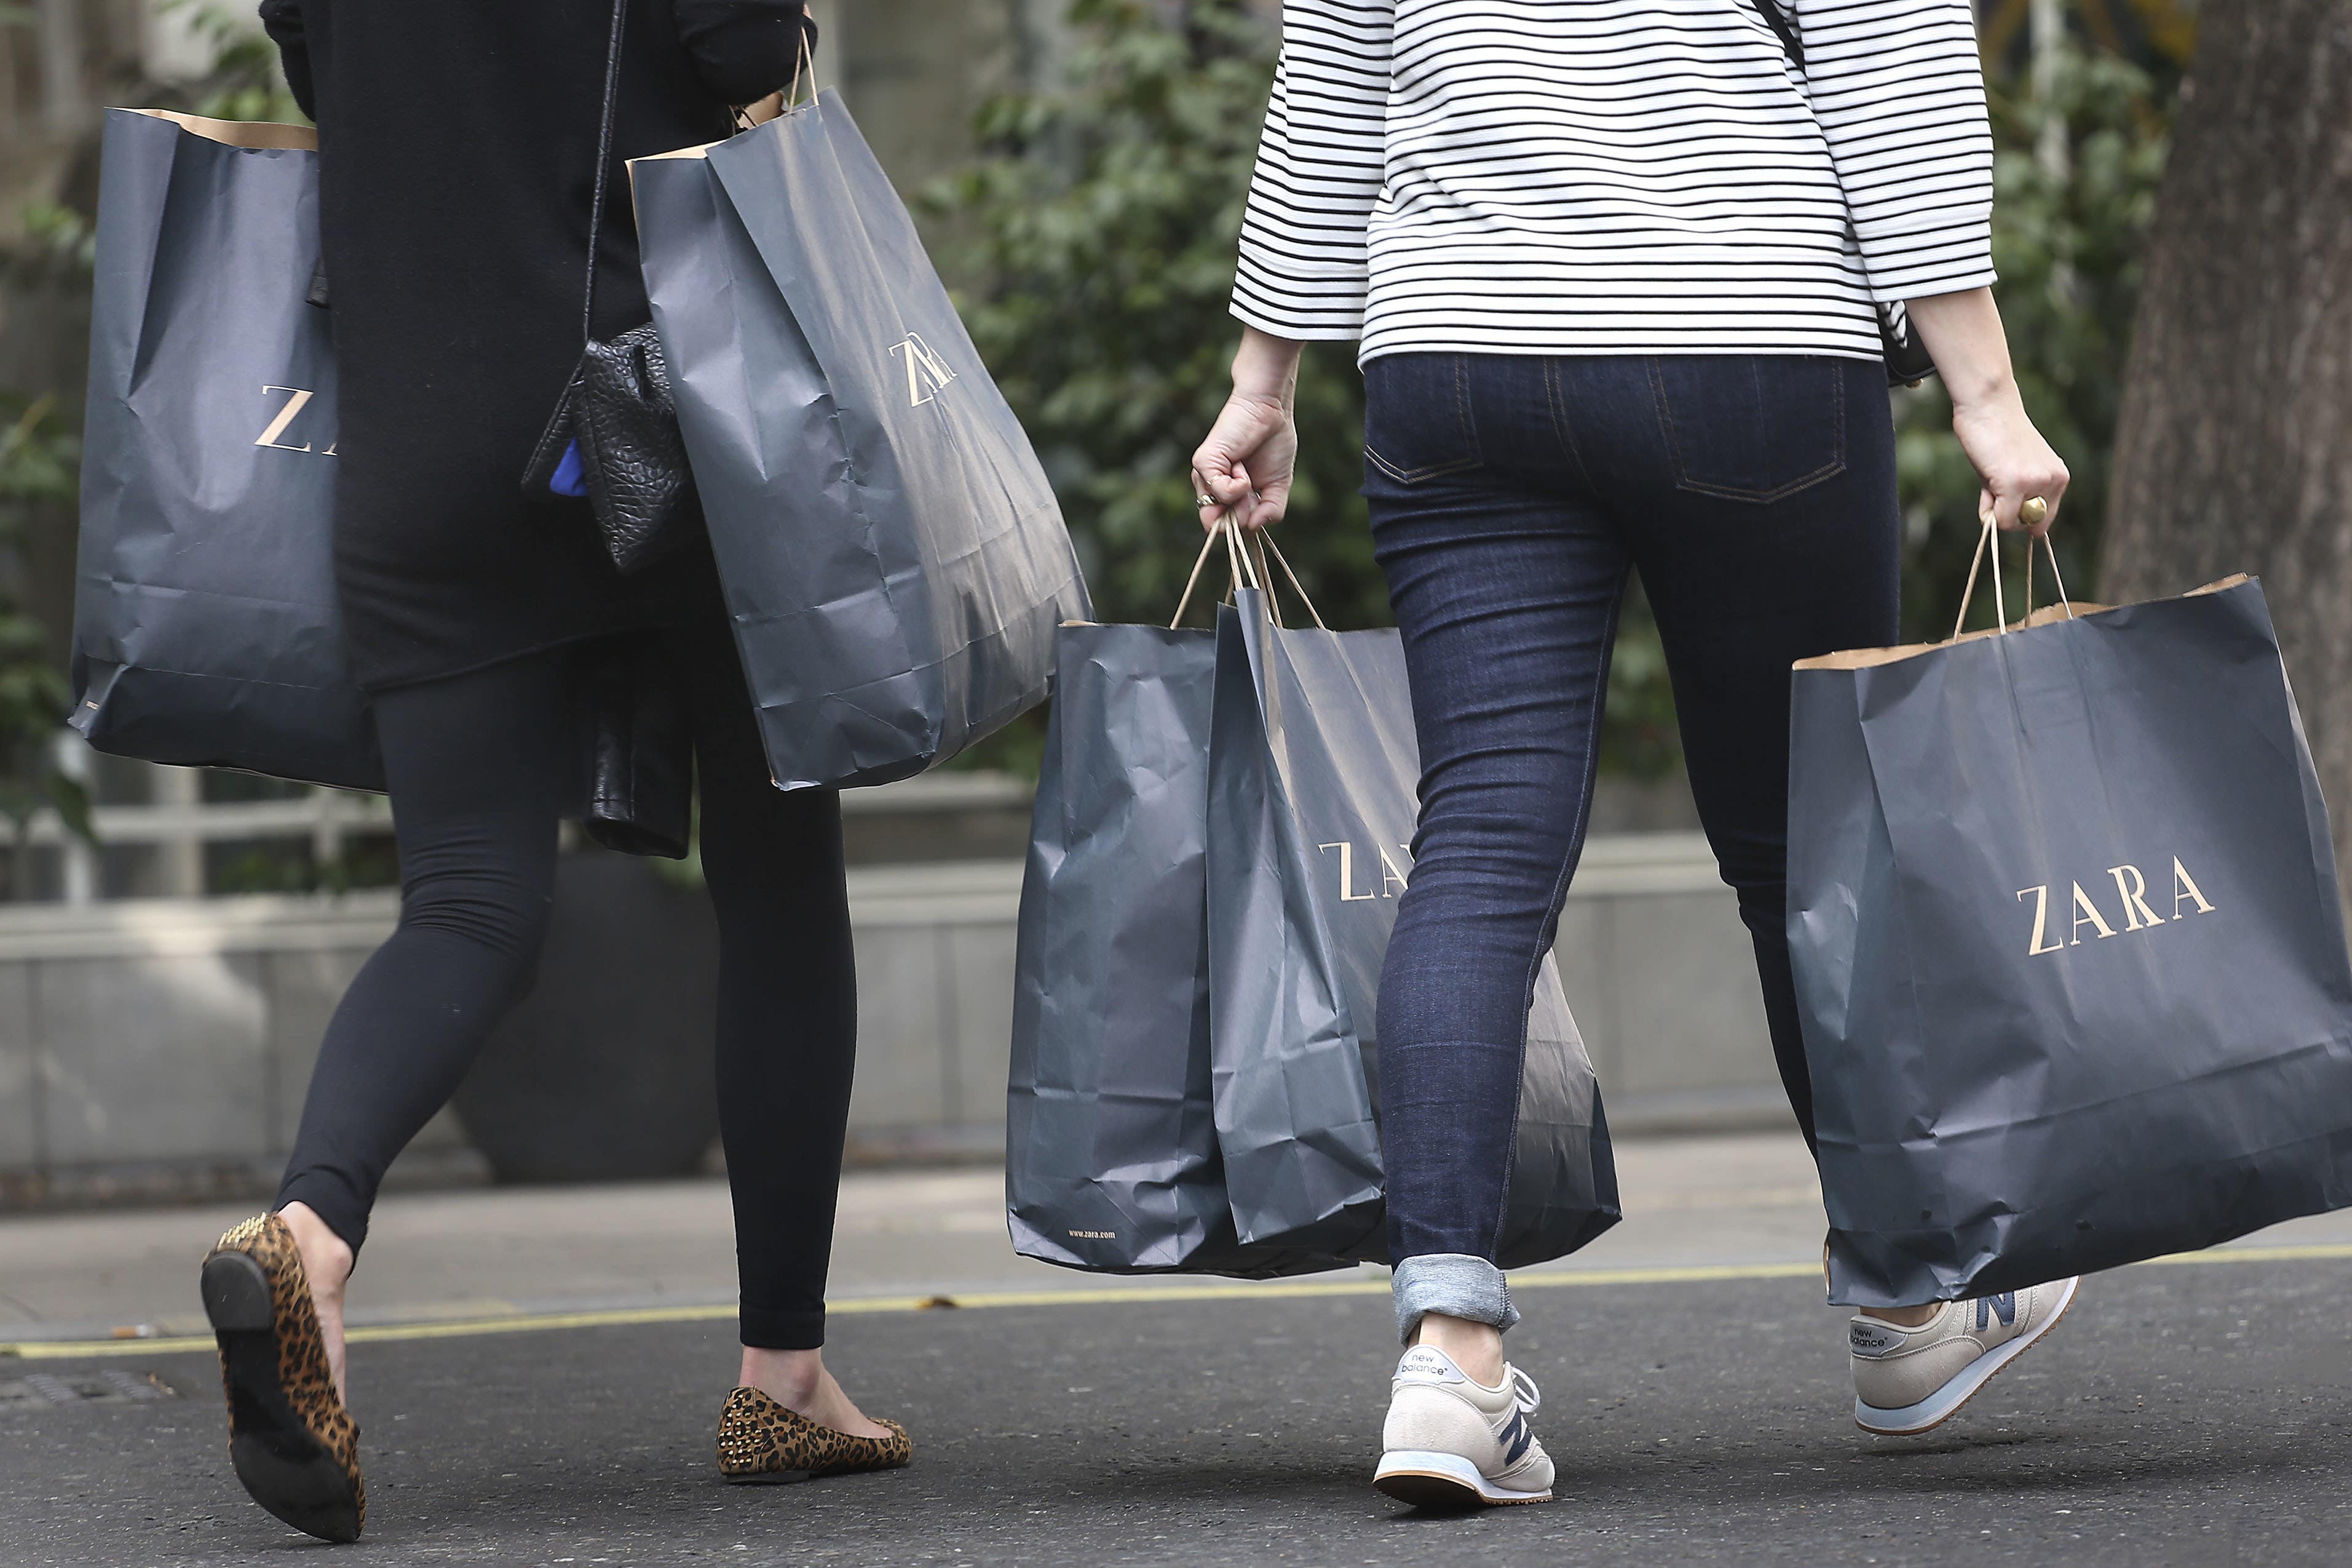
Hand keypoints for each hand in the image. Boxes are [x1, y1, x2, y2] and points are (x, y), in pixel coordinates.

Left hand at [1192, 328, 1305, 531]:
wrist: (1272, 411)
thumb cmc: (1273, 442)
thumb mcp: (1278, 486)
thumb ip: (1270, 512)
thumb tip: (1254, 528)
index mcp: (1228, 495)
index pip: (1226, 528)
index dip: (1243, 527)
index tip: (1257, 505)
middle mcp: (1211, 488)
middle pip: (1218, 527)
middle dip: (1241, 518)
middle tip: (1253, 493)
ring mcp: (1204, 476)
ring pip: (1217, 513)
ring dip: (1242, 499)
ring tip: (1246, 470)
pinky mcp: (1202, 464)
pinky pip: (1220, 493)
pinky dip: (1238, 485)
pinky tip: (1241, 465)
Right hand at [1901, 287, 2068, 537]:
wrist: (1989, 404)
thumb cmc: (1996, 433)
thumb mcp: (2014, 468)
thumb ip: (2017, 495)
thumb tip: (2000, 523)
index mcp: (2059, 477)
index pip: (2044, 519)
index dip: (2021, 516)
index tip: (2006, 499)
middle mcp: (2054, 481)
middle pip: (2032, 526)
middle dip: (2010, 516)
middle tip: (1995, 488)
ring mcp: (2037, 483)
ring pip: (2014, 524)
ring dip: (1996, 512)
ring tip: (1990, 479)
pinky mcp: (2016, 484)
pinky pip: (2002, 520)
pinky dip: (1988, 513)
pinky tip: (1985, 485)